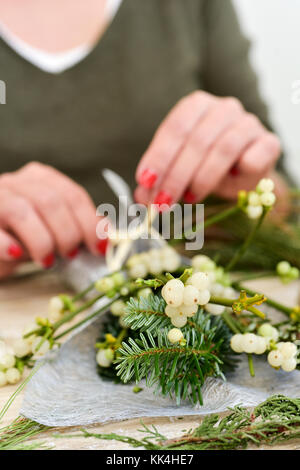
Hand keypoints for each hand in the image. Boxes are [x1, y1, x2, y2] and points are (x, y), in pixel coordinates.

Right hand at [0, 162, 106, 278]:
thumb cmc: (21, 239)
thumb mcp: (53, 231)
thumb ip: (77, 227)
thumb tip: (108, 234)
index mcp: (41, 179)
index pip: (72, 195)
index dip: (90, 223)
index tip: (100, 247)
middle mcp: (17, 182)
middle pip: (50, 201)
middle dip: (67, 233)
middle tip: (70, 255)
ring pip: (22, 211)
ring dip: (41, 241)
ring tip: (47, 260)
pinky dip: (7, 244)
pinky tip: (15, 254)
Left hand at [135, 91, 280, 205]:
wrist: (243, 173)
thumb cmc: (206, 167)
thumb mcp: (178, 171)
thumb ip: (159, 181)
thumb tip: (141, 197)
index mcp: (196, 106)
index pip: (174, 128)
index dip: (159, 157)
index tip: (145, 182)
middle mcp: (223, 108)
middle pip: (196, 140)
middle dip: (176, 175)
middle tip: (162, 202)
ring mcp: (249, 123)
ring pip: (223, 148)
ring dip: (202, 178)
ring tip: (189, 199)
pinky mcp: (269, 142)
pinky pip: (254, 157)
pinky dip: (239, 172)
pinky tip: (229, 183)